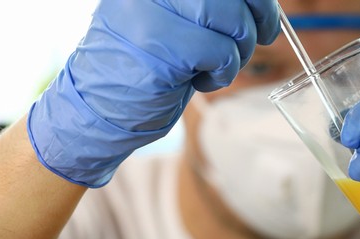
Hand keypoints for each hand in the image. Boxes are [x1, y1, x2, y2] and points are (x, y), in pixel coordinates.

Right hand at [28, 0, 279, 186]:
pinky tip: (200, 81)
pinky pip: (220, 52)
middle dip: (254, 22)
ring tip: (213, 67)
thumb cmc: (142, 63)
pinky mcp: (159, 48)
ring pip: (232, 20)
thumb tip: (261, 3)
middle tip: (249, 45)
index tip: (264, 18)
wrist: (95, 108)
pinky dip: (222, 72)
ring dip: (237, 52)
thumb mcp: (169, 17)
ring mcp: (150, 13)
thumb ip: (207, 4)